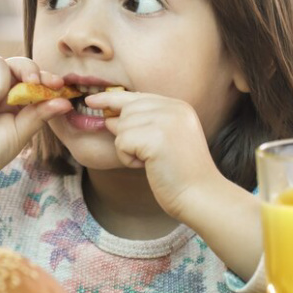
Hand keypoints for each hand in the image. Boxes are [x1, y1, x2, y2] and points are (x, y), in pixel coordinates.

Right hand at [0, 56, 71, 189]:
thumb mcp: (22, 131)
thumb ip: (41, 114)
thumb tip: (66, 101)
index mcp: (11, 98)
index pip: (29, 78)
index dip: (44, 77)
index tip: (58, 84)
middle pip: (15, 62)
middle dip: (28, 69)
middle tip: (33, 82)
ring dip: (0, 86)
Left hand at [85, 91, 222, 220]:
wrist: (200, 196)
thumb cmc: (181, 175)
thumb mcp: (164, 141)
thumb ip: (143, 124)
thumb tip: (109, 118)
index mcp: (178, 107)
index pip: (137, 96)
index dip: (112, 98)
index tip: (92, 100)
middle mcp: (173, 108)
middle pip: (126, 110)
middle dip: (125, 134)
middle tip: (144, 156)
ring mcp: (165, 120)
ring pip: (121, 126)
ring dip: (128, 149)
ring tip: (151, 162)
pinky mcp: (155, 136)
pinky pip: (121, 142)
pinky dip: (128, 158)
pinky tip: (147, 166)